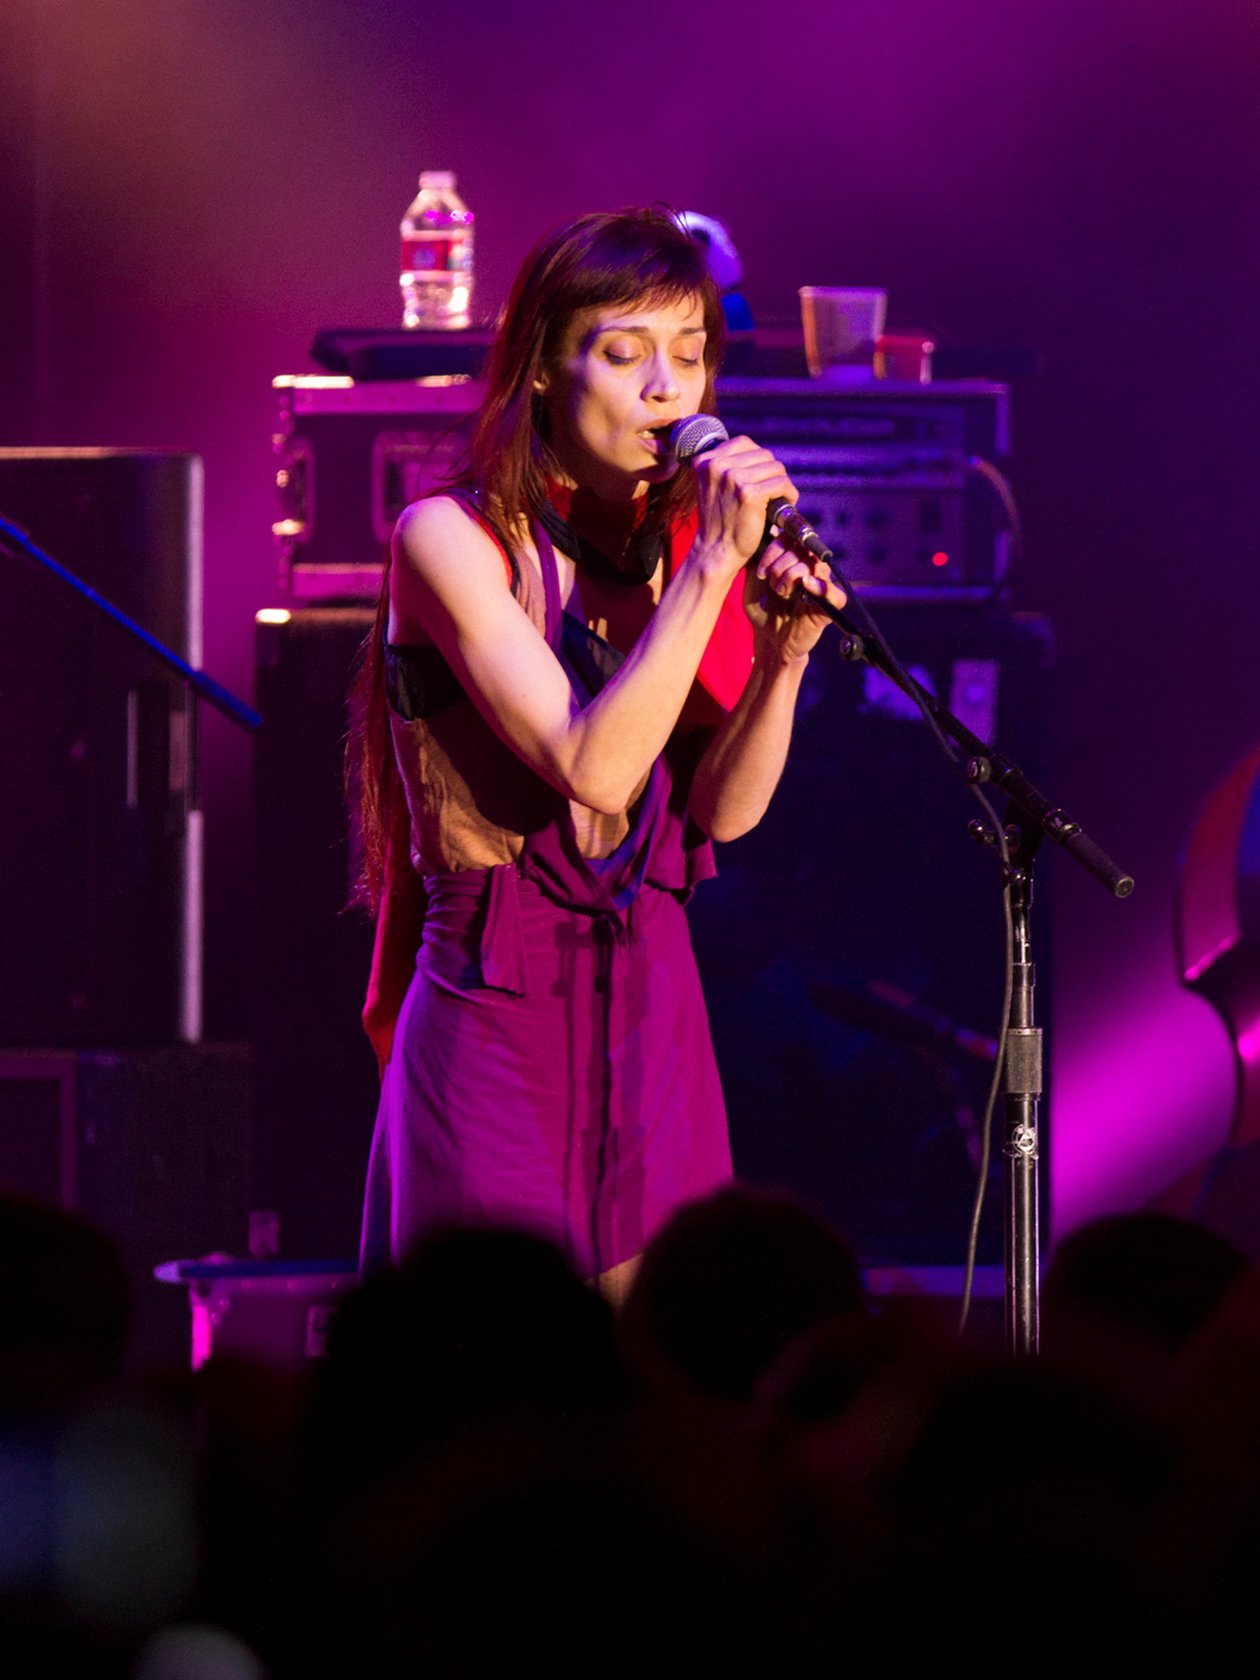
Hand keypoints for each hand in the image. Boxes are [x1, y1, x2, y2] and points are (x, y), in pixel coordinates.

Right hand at [691, 435, 799, 576]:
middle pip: (762, 454)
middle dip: (771, 473)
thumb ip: (728, 466)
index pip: (744, 443)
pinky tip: (784, 504)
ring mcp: (732, 478)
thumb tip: (759, 453)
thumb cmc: (719, 521)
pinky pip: (781, 483)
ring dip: (781, 483)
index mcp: (704, 460)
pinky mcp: (749, 493)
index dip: (757, 460)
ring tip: (777, 499)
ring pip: (775, 467)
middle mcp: (716, 465)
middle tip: (771, 492)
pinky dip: (788, 494)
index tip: (760, 478)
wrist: (715, 551)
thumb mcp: (714, 486)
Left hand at [744, 539, 847, 662]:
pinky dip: (822, 588)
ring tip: (781, 592)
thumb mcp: (753, 580)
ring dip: (792, 576)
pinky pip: (835, 594)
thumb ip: (757, 557)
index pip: (792, 538)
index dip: (775, 550)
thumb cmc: (763, 608)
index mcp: (796, 559)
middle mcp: (811, 569)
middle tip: (770, 583)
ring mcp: (821, 586)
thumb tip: (758, 533)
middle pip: (803, 549)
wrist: (768, 639)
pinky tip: (806, 586)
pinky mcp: (827, 608)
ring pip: (815, 566)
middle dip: (780, 565)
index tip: (760, 572)